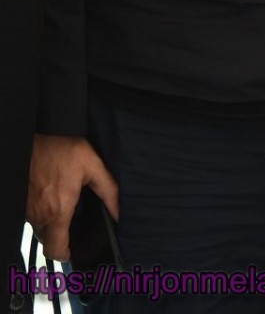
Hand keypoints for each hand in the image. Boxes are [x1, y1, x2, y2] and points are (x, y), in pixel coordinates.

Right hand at [27, 135, 118, 261]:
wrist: (38, 135)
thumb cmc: (63, 150)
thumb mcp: (93, 166)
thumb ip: (108, 191)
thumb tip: (118, 211)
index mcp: (58, 212)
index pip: (55, 251)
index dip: (66, 254)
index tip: (76, 247)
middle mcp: (39, 215)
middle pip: (48, 240)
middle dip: (62, 236)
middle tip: (76, 221)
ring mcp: (28, 209)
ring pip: (40, 228)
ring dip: (53, 223)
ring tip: (68, 205)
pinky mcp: (22, 201)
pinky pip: (33, 215)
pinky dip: (44, 212)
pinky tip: (56, 196)